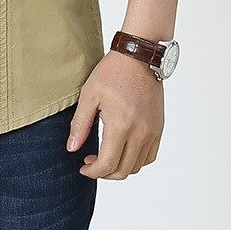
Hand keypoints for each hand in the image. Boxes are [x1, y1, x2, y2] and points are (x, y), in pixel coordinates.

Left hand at [66, 50, 163, 179]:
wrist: (138, 57)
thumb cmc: (112, 72)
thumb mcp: (89, 95)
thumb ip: (80, 124)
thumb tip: (72, 148)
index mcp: (121, 125)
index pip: (108, 164)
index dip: (93, 172)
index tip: (83, 168)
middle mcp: (140, 132)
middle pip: (124, 170)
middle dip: (105, 173)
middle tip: (91, 163)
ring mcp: (152, 131)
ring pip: (138, 166)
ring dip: (120, 168)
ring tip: (105, 156)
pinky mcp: (158, 127)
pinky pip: (150, 155)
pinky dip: (136, 160)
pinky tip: (123, 150)